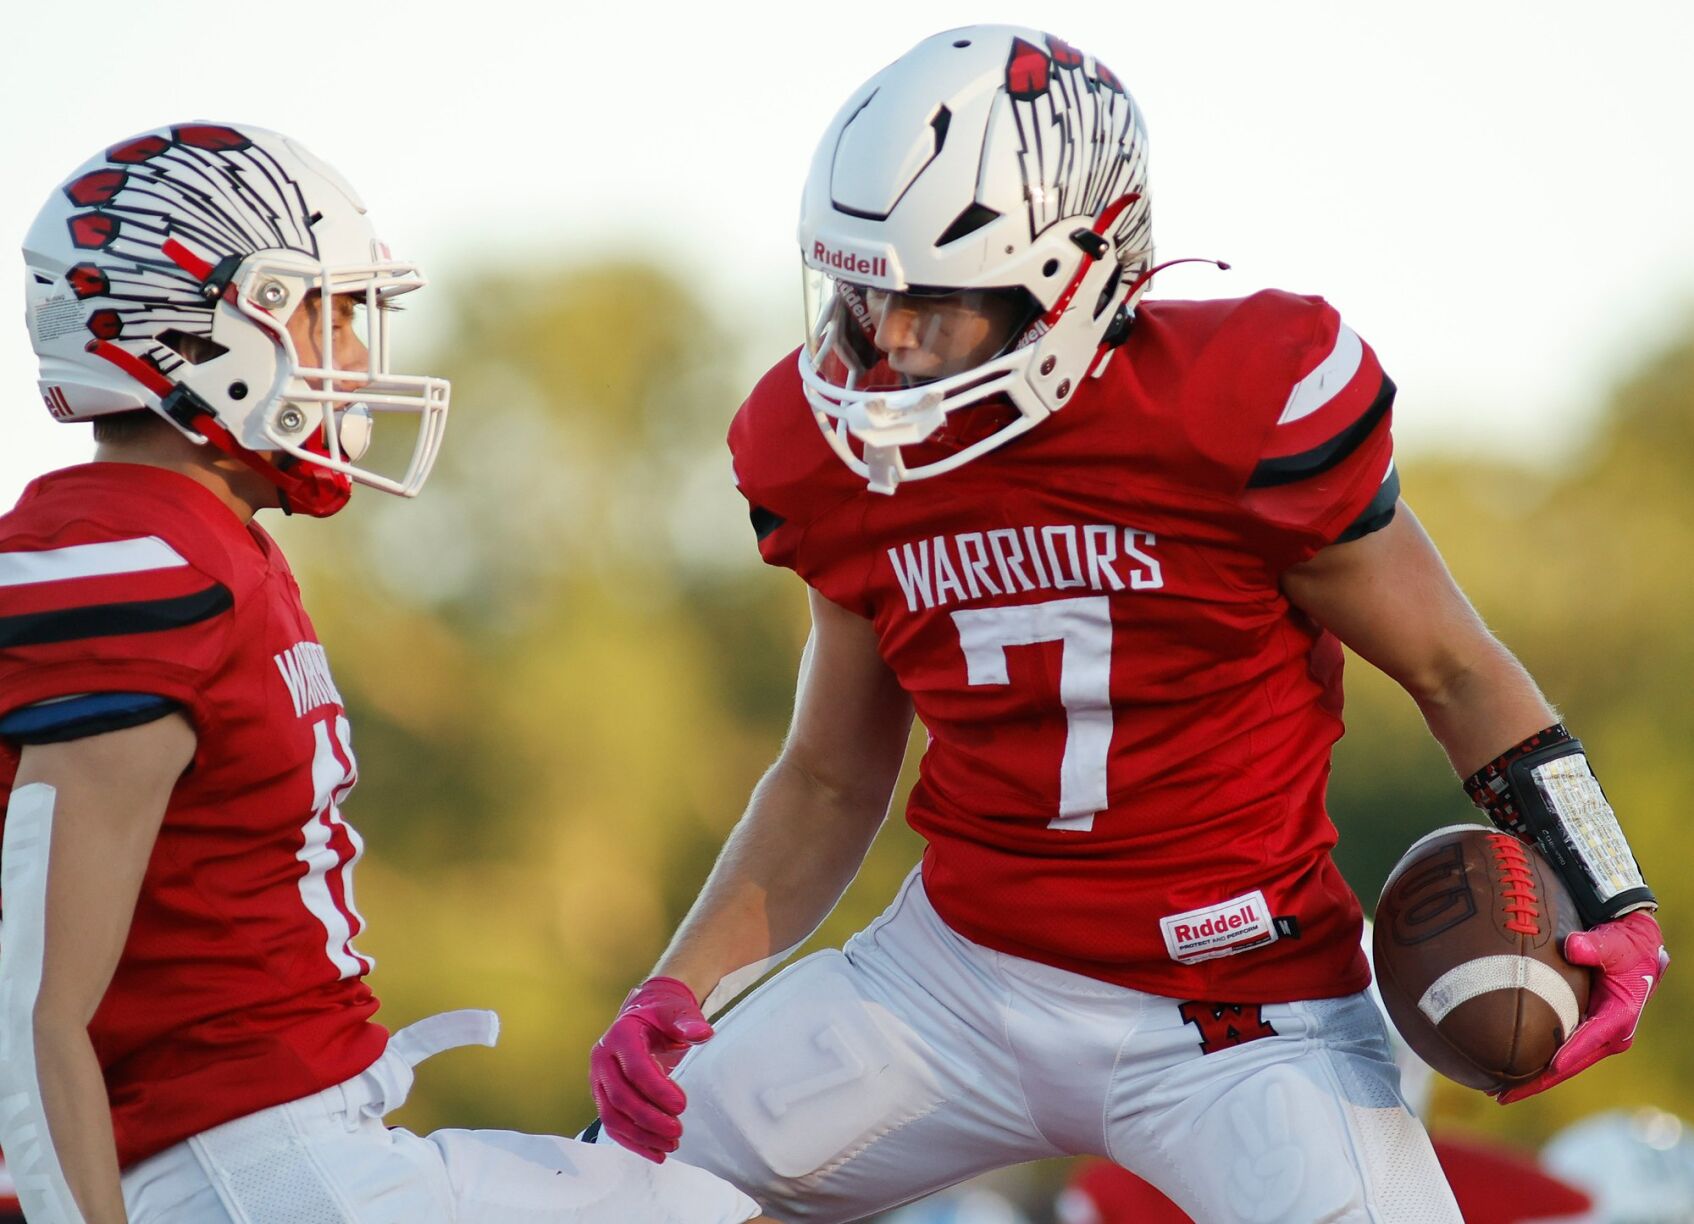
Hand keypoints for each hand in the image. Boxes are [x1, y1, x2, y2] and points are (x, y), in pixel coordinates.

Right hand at [589, 976, 712, 1162]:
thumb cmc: (661, 1015)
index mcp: (620, 1035)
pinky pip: (612, 1125)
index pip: (635, 1069)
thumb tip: (702, 1034)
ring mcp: (598, 1079)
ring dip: (641, 1136)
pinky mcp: (602, 1096)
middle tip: (678, 1131)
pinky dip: (632, 1142)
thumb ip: (688, 1023)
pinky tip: (656, 1152)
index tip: (682, 1106)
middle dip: (649, 1119)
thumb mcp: (676, 1012)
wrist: (644, 1015)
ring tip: (671, 1145)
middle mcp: (602, 1058)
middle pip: (621, 1097)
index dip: (657, 1090)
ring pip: (612, 1116)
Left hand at [1496, 910, 1667, 1103]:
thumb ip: (1595, 947)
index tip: (1539, 1071)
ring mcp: (1597, 1038)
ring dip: (1533, 1080)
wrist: (1634, 946)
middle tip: (1501, 1096)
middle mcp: (1609, 1036)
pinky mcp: (1587, 1034)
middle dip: (1536, 1083)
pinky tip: (1511, 1073)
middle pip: (1568, 1067)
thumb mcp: (1614, 945)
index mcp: (1618, 1019)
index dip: (1562, 1058)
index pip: (1585, 1043)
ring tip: (1498, 1093)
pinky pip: (1561, 1055)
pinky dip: (1538, 1067)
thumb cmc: (1624, 946)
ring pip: (1562, 1067)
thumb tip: (1573, 947)